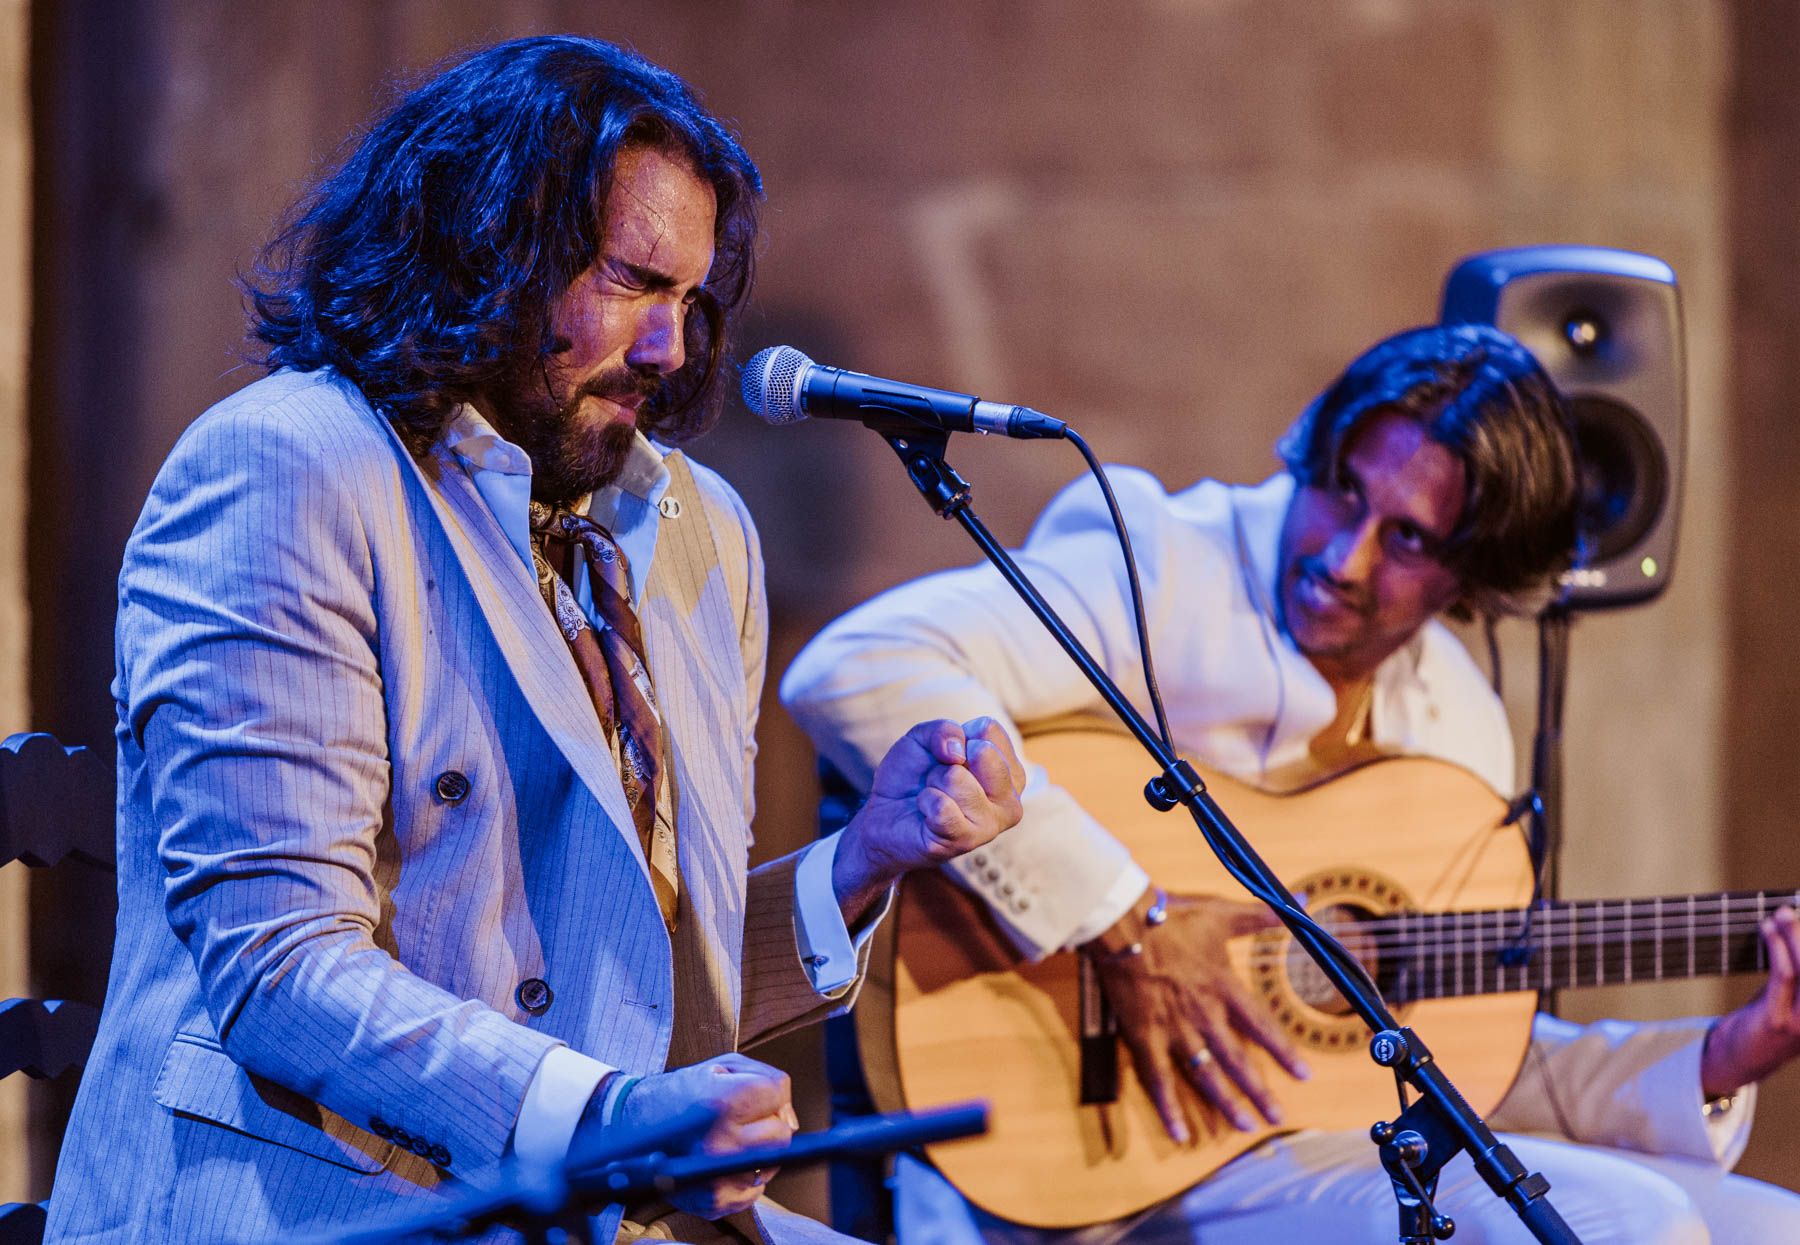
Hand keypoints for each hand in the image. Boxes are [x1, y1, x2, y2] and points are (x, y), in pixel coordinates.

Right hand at [603, 1054, 798, 1218]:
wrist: (631, 1128)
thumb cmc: (682, 1093)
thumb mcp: (721, 1066)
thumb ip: (765, 1079)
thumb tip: (791, 1119)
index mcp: (721, 1103)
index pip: (778, 1092)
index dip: (770, 1090)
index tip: (751, 1093)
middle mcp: (720, 1143)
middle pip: (781, 1134)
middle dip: (769, 1121)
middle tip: (744, 1118)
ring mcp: (716, 1177)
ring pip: (771, 1163)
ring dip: (759, 1150)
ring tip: (731, 1138)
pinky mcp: (714, 1201)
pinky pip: (755, 1190)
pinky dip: (746, 1175)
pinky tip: (724, 1161)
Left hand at [833, 717, 1023, 920]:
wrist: (884, 815)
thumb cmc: (914, 777)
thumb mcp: (924, 738)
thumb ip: (945, 729)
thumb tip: (957, 753)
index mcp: (1010, 772)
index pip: (988, 730)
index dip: (957, 737)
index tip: (948, 758)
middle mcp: (1010, 801)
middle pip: (982, 752)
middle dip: (946, 761)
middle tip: (938, 780)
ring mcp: (991, 825)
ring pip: (956, 778)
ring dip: (933, 783)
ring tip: (932, 797)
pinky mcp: (965, 842)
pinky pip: (941, 806)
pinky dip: (925, 802)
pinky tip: (927, 814)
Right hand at [1090, 890, 1309, 1142]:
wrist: (1123, 922)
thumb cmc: (1172, 916)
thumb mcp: (1221, 913)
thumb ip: (1263, 915)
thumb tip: (1304, 902)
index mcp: (1225, 988)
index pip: (1263, 1028)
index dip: (1284, 1053)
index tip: (1302, 1075)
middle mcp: (1204, 1016)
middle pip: (1237, 1062)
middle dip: (1259, 1091)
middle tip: (1276, 1115)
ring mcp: (1173, 1031)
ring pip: (1205, 1077)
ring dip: (1226, 1103)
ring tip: (1243, 1125)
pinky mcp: (1144, 1037)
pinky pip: (1157, 1080)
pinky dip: (1168, 1109)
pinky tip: (1179, 1133)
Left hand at [1702, 904, 1799, 1097]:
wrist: (1740, 1059)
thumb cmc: (1767, 1018)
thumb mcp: (1789, 993)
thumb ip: (1796, 969)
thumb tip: (1792, 925)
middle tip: (1792, 909)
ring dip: (1792, 936)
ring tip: (1781, 914)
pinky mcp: (1779, 1022)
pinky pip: (1783, 977)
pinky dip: (1776, 948)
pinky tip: (1768, 930)